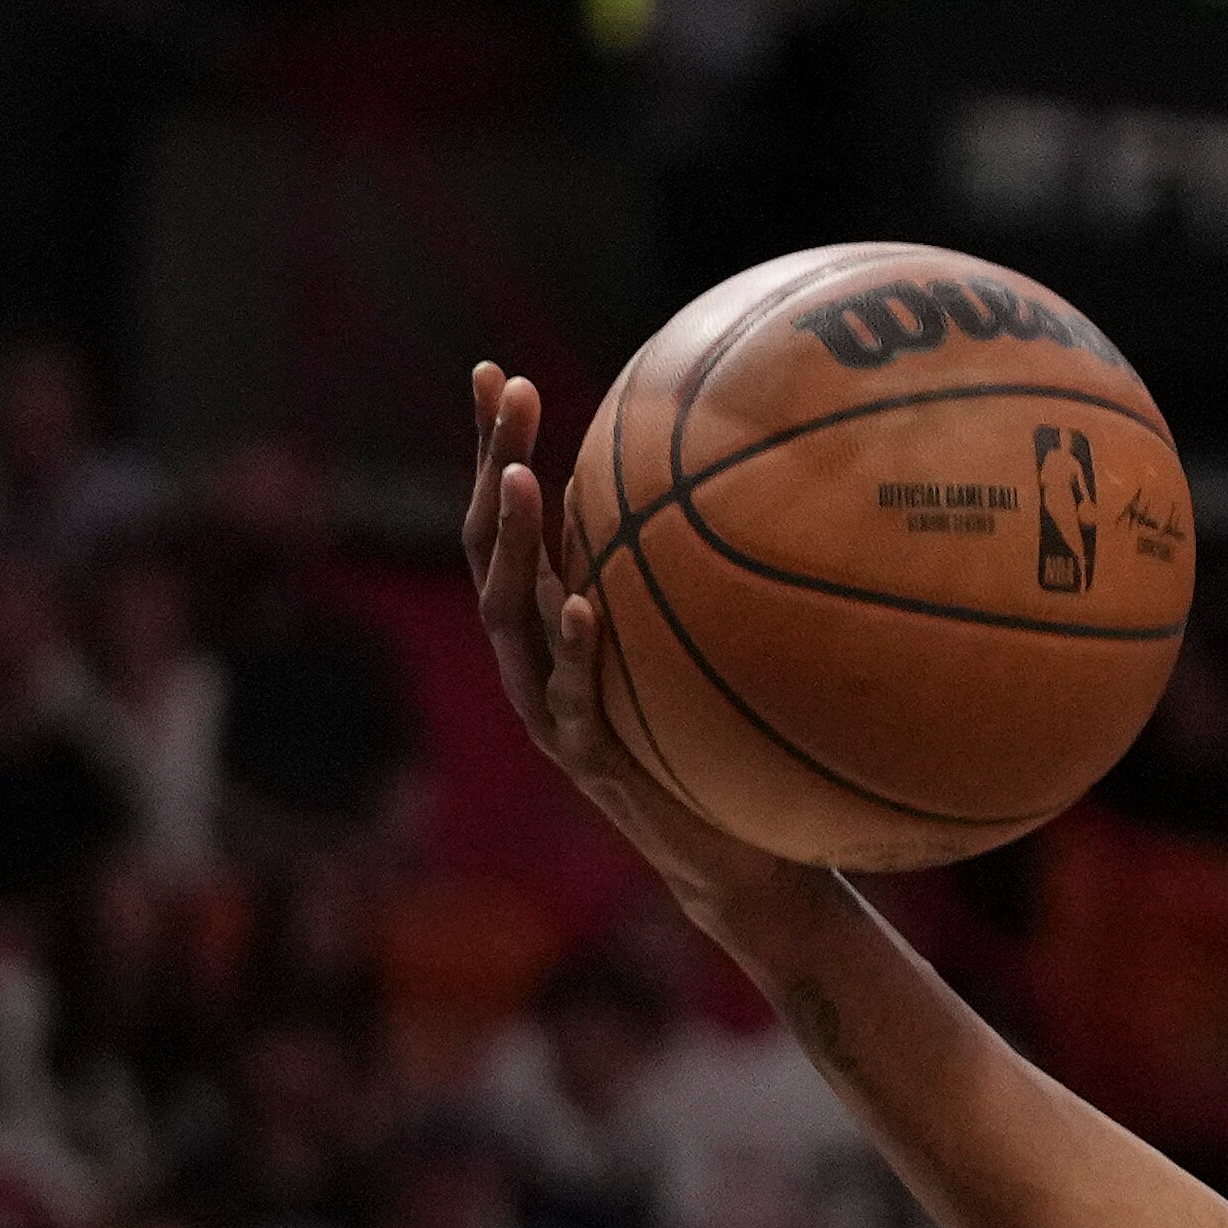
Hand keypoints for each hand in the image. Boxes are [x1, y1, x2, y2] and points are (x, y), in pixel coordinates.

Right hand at [462, 365, 780, 911]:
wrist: (735, 856)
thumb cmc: (722, 741)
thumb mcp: (708, 641)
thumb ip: (690, 577)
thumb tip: (737, 474)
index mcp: (552, 622)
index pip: (508, 520)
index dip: (494, 449)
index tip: (495, 371)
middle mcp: (535, 659)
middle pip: (489, 550)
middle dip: (494, 468)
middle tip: (508, 396)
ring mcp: (552, 711)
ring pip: (510, 618)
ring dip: (515, 545)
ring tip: (521, 479)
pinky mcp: (589, 760)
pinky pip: (575, 701)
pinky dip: (576, 652)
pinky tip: (585, 605)